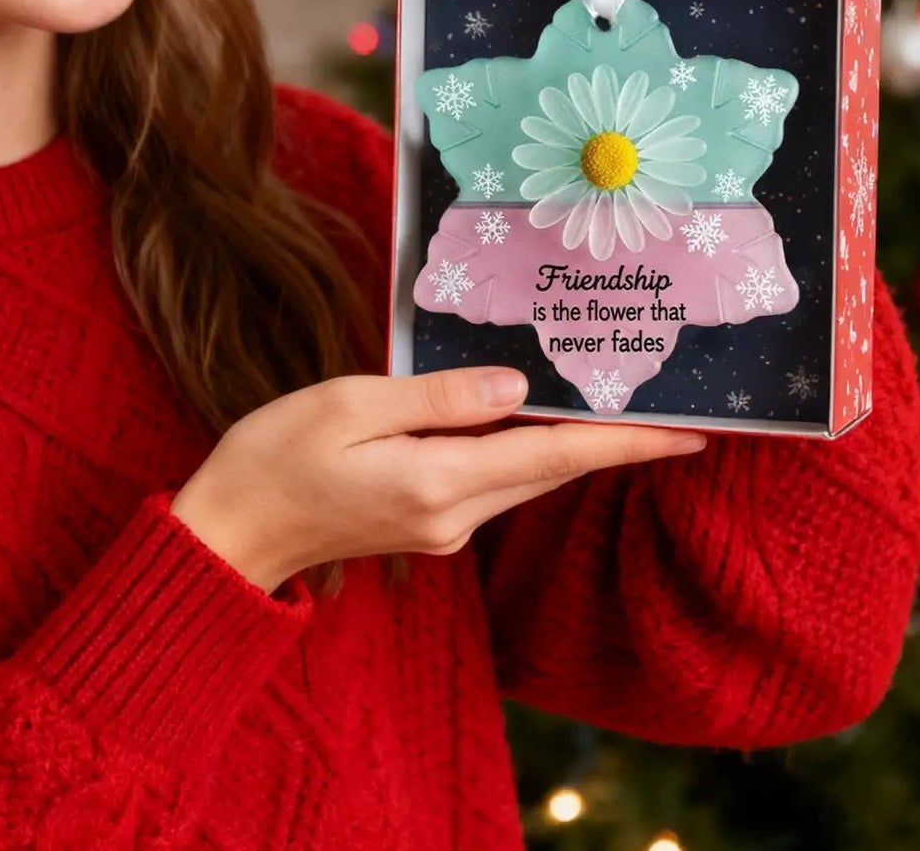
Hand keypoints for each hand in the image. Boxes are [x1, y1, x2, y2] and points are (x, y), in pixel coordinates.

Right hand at [169, 368, 706, 592]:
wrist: (230, 532)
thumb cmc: (275, 456)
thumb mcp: (350, 405)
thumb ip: (437, 397)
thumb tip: (516, 388)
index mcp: (439, 481)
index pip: (554, 456)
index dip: (626, 443)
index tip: (689, 434)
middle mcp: (455, 516)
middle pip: (553, 470)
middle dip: (618, 444)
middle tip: (678, 414)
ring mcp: (443, 528)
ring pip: (528, 478)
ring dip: (577, 447)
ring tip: (623, 409)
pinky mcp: (427, 524)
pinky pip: (496, 482)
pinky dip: (531, 454)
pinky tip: (538, 423)